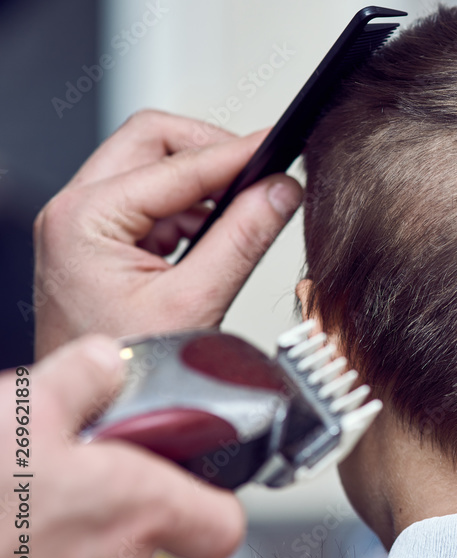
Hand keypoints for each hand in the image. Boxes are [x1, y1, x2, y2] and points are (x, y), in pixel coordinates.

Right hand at [0, 336, 244, 557]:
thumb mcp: (27, 401)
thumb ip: (86, 377)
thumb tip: (106, 362)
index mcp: (137, 508)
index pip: (222, 526)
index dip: (213, 503)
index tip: (192, 480)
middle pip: (157, 545)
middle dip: (128, 511)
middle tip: (88, 477)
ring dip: (81, 539)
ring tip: (33, 501)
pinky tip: (11, 531)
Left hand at [32, 110, 302, 358]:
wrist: (96, 417)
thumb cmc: (125, 371)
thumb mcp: (195, 302)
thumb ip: (243, 238)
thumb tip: (280, 191)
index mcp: (84, 219)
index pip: (175, 163)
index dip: (235, 153)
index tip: (277, 147)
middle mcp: (75, 212)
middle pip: (152, 140)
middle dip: (210, 151)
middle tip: (257, 170)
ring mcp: (84, 223)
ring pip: (151, 164)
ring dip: (201, 182)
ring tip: (241, 210)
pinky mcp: (102, 239)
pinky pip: (152, 198)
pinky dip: (191, 207)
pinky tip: (217, 234)